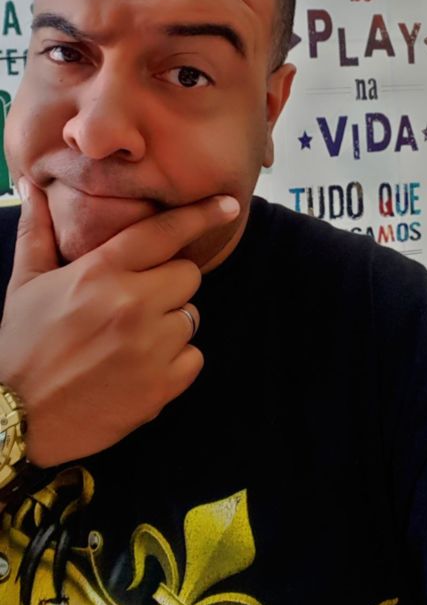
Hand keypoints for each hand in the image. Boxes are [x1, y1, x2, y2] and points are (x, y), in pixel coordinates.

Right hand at [0, 180, 238, 466]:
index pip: (164, 232)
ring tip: (129, 340)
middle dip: (169, 284)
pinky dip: (175, 362)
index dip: (201, 215)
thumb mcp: (23, 283)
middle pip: (188, 275)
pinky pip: (194, 358)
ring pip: (191, 317)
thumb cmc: (19, 346)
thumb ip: (38, 230)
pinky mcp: (161, 386)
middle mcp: (132, 304)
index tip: (228, 204)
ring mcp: (150, 347)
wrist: (14, 419)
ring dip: (169, 325)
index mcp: (102, 272)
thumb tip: (34, 186)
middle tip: (135, 303)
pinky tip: (140, 368)